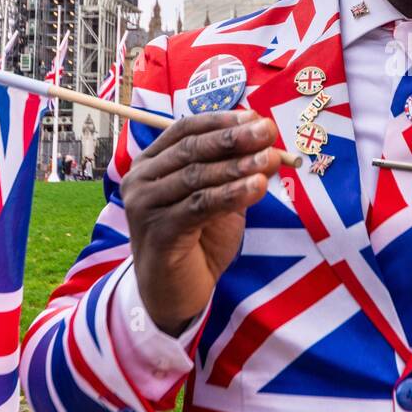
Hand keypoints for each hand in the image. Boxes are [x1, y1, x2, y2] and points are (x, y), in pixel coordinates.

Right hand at [121, 110, 282, 334]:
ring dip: (237, 166)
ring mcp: (144, 206)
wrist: (175, 292)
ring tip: (271, 159)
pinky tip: (258, 187)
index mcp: (152, 163)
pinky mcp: (157, 233)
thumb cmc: (197, 240)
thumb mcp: (219, 198)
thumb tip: (269, 144)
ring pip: (195, 176)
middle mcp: (140, 180)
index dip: (222, 121)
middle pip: (190, 149)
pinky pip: (198, 207)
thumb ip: (235, 171)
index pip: (185, 130)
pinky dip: (230, 194)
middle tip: (267, 132)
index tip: (256, 119)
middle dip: (233, 138)